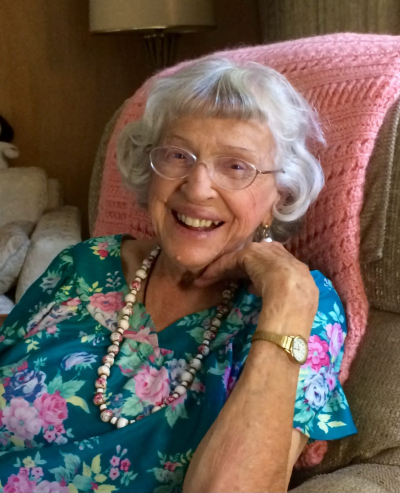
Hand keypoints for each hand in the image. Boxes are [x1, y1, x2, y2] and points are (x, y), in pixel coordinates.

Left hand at [195, 242, 318, 336]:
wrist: (294, 293)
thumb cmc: (298, 303)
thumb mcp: (292, 298)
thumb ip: (278, 292)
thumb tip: (257, 290)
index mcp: (292, 264)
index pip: (271, 264)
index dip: (258, 273)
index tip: (248, 284)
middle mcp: (277, 253)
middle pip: (253, 259)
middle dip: (237, 269)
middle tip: (223, 279)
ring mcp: (262, 251)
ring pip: (238, 260)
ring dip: (222, 270)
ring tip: (206, 279)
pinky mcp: (247, 254)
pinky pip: (228, 261)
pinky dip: (216, 270)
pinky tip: (204, 279)